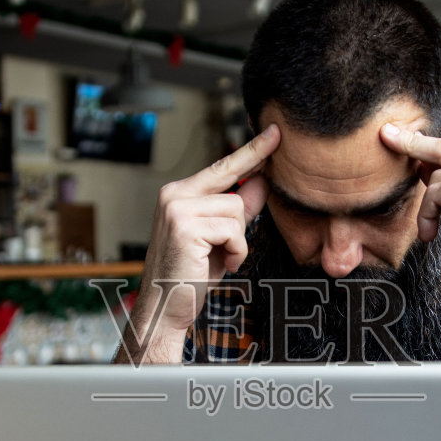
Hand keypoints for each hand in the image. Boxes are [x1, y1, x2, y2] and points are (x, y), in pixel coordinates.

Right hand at [124, 124, 276, 361]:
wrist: (165, 307)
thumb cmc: (191, 275)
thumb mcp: (221, 238)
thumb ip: (240, 209)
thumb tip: (263, 181)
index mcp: (180, 193)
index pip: (224, 166)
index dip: (253, 151)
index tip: (275, 133)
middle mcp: (174, 194)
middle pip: (236, 193)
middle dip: (241, 224)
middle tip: (228, 251)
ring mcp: (177, 208)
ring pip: (237, 211)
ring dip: (238, 242)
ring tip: (219, 260)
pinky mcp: (184, 225)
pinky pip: (233, 230)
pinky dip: (236, 251)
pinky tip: (220, 265)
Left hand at [380, 122, 440, 310]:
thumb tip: (425, 163)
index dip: (433, 146)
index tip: (406, 136)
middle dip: (414, 144)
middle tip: (387, 135)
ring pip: (439, 176)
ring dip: (429, 207)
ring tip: (434, 231)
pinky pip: (433, 193)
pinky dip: (426, 215)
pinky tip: (432, 235)